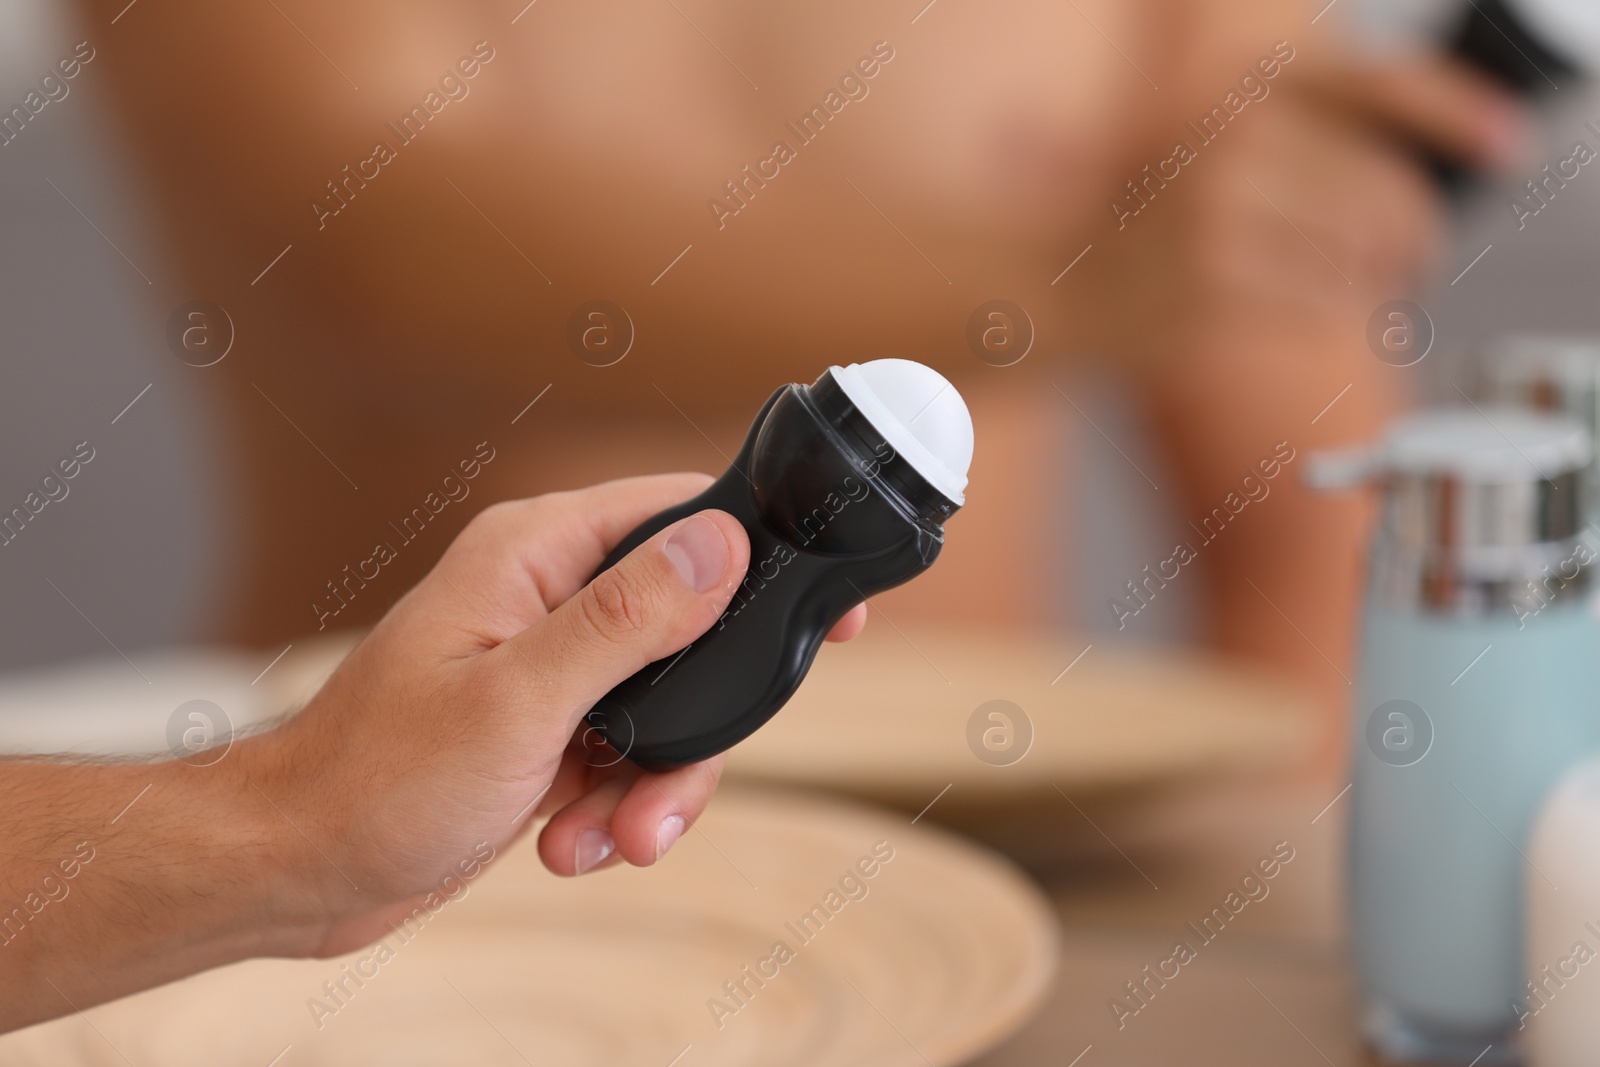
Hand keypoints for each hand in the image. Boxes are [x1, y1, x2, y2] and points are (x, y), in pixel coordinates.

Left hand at [257, 473, 865, 955]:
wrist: (301, 868)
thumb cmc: (378, 777)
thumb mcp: (520, 699)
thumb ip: (628, 619)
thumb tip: (723, 543)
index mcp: (536, 552)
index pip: (678, 511)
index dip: (758, 552)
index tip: (829, 611)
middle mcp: (549, 594)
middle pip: (690, 627)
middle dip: (693, 727)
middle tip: (668, 796)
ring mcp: (550, 665)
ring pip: (665, 708)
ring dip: (651, 786)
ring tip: (605, 837)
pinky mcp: (548, 727)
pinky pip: (627, 755)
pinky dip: (614, 807)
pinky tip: (568, 843)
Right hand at [1081, 51, 1526, 366]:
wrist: (1049, 287)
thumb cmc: (1134, 229)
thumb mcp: (1206, 150)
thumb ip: (1290, 150)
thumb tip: (1404, 185)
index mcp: (1237, 104)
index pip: (1382, 111)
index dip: (1447, 141)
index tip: (1483, 170)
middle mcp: (1234, 153)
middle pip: (1382, 194)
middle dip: (1417, 234)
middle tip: (1420, 256)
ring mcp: (1225, 224)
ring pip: (1357, 255)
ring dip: (1380, 279)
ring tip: (1378, 287)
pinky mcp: (1216, 291)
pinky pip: (1318, 304)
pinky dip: (1335, 311)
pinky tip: (1321, 309)